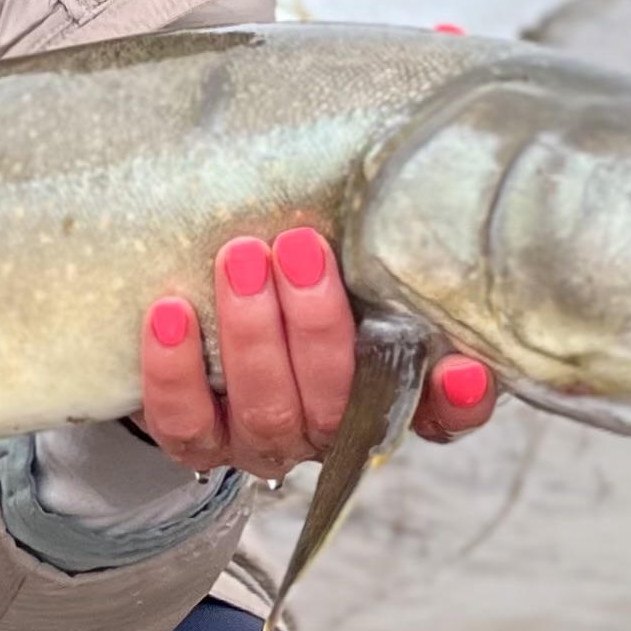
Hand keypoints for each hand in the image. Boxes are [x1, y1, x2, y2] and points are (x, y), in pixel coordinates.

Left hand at [133, 225, 499, 479]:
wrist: (203, 315)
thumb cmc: (292, 272)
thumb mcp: (342, 258)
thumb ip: (372, 242)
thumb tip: (397, 186)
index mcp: (387, 391)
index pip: (442, 414)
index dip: (456, 403)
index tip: (460, 369)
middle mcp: (333, 429)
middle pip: (338, 405)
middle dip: (318, 325)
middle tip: (300, 246)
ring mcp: (265, 442)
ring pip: (266, 412)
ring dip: (252, 335)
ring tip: (241, 258)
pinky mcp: (199, 443)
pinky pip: (185, 424)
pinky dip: (175, 371)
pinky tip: (170, 312)